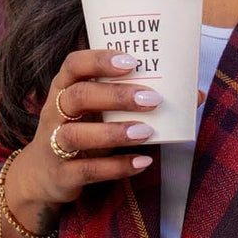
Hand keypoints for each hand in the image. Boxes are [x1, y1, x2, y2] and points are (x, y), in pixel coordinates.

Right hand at [11, 48, 206, 206]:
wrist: (43, 177)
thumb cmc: (82, 134)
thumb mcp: (100, 114)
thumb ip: (134, 103)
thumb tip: (194, 93)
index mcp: (64, 89)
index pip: (75, 64)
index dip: (100, 60)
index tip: (132, 61)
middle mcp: (55, 112)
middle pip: (79, 96)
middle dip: (116, 95)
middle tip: (152, 99)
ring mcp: (54, 144)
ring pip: (77, 134)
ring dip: (114, 132)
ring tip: (147, 131)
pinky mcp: (62, 175)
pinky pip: (88, 170)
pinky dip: (117, 167)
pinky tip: (142, 162)